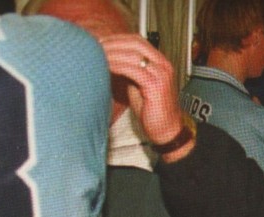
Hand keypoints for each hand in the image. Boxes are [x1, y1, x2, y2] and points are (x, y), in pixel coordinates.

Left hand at [100, 34, 192, 159]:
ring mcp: (161, 74)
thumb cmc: (152, 111)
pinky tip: (106, 67)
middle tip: (96, 46)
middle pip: (135, 44)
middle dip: (113, 43)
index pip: (138, 41)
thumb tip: (110, 60)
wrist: (167, 130)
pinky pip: (133, 70)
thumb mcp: (139, 85)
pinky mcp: (156, 86)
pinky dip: (117, 66)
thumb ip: (130, 71)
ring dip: (113, 53)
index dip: (118, 39)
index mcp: (160, 62)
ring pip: (133, 55)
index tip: (101, 41)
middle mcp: (163, 65)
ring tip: (98, 56)